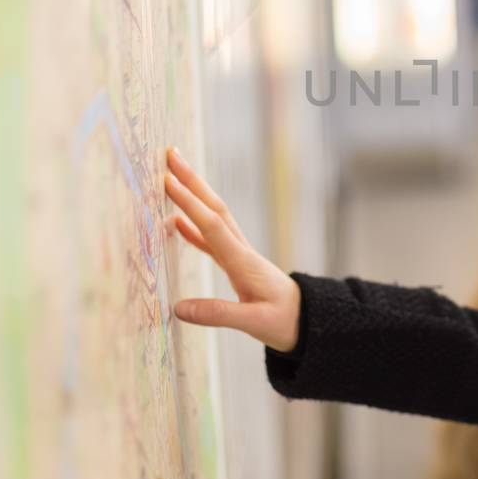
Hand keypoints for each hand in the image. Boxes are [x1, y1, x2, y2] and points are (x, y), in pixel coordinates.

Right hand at [162, 145, 301, 352]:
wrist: (310, 321)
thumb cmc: (285, 322)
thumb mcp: (254, 323)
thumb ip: (218, 314)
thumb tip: (179, 308)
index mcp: (243, 262)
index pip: (212, 225)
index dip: (189, 203)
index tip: (168, 181)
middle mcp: (241, 251)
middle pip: (214, 208)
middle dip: (192, 181)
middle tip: (171, 155)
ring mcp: (240, 255)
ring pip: (213, 218)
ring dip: (193, 196)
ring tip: (171, 176)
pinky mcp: (238, 264)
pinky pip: (212, 239)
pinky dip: (194, 228)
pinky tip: (177, 223)